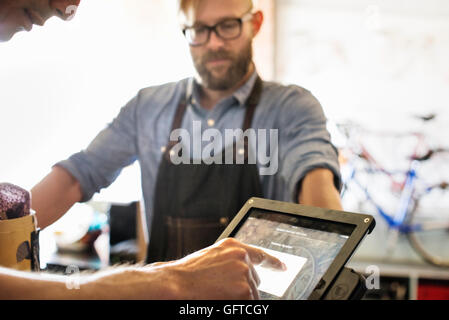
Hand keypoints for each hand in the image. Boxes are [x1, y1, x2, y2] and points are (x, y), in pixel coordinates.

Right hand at [163, 238, 285, 299]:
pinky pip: (250, 303)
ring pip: (252, 294)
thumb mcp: (211, 259)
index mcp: (233, 246)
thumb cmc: (187, 274)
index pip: (260, 254)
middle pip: (255, 280)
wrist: (176, 284)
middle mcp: (242, 257)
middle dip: (244, 287)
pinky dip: (239, 305)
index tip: (283, 267)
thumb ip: (229, 262)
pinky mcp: (245, 291)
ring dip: (240, 298)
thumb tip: (244, 274)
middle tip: (223, 291)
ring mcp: (245, 274)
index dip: (273, 262)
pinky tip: (222, 300)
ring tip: (217, 294)